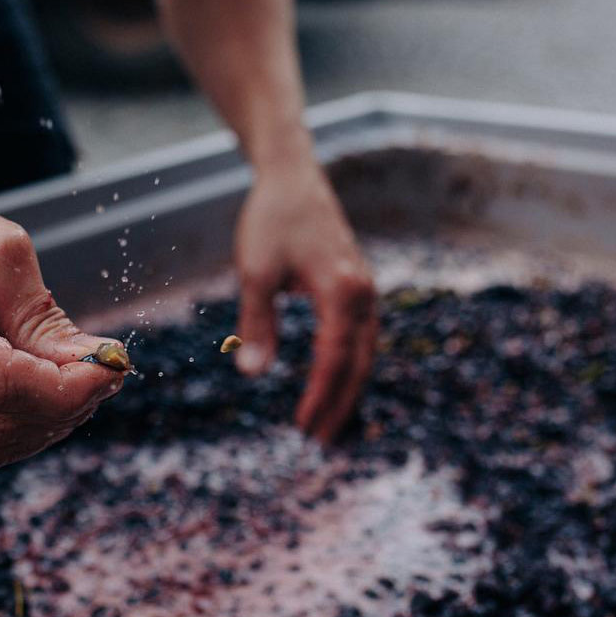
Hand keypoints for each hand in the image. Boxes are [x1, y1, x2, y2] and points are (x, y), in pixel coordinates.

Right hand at [0, 184, 124, 469]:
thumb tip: (98, 369)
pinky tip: (31, 392)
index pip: (1, 385)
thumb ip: (43, 319)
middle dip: (66, 406)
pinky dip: (12, 429)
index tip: (116, 367)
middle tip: (104, 371)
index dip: (70, 388)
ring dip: (44, 425)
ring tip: (73, 381)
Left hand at [234, 159, 376, 442]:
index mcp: (343, 291)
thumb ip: (256, 324)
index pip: (335, 359)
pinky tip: (333, 381)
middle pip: (358, 363)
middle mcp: (363, 293)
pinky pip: (360, 337)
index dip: (320, 396)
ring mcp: (365, 289)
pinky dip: (349, 365)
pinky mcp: (357, 286)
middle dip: (340, 403)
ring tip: (327, 422)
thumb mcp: (256, 272)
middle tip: (319, 440)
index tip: (303, 427)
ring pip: (364, 352)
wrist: (292, 176)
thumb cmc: (271, 220)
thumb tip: (251, 373)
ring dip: (348, 388)